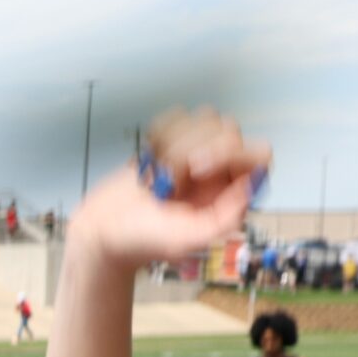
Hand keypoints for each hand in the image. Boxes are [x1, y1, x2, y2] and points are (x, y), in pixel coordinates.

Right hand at [68, 107, 268, 272]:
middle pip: (229, 130)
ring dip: (173, 145)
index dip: (229, 153)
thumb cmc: (141, 239)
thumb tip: (252, 183)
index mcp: (231, 196)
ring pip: (204, 120)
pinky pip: (178, 117)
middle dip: (190, 152)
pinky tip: (150, 160)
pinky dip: (160, 134)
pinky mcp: (173, 140)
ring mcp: (197, 152)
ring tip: (157, 175)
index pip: (257, 154)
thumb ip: (226, 217)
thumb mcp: (188, 239)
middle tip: (168, 180)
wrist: (100, 230)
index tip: (197, 168)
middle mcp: (220, 172)